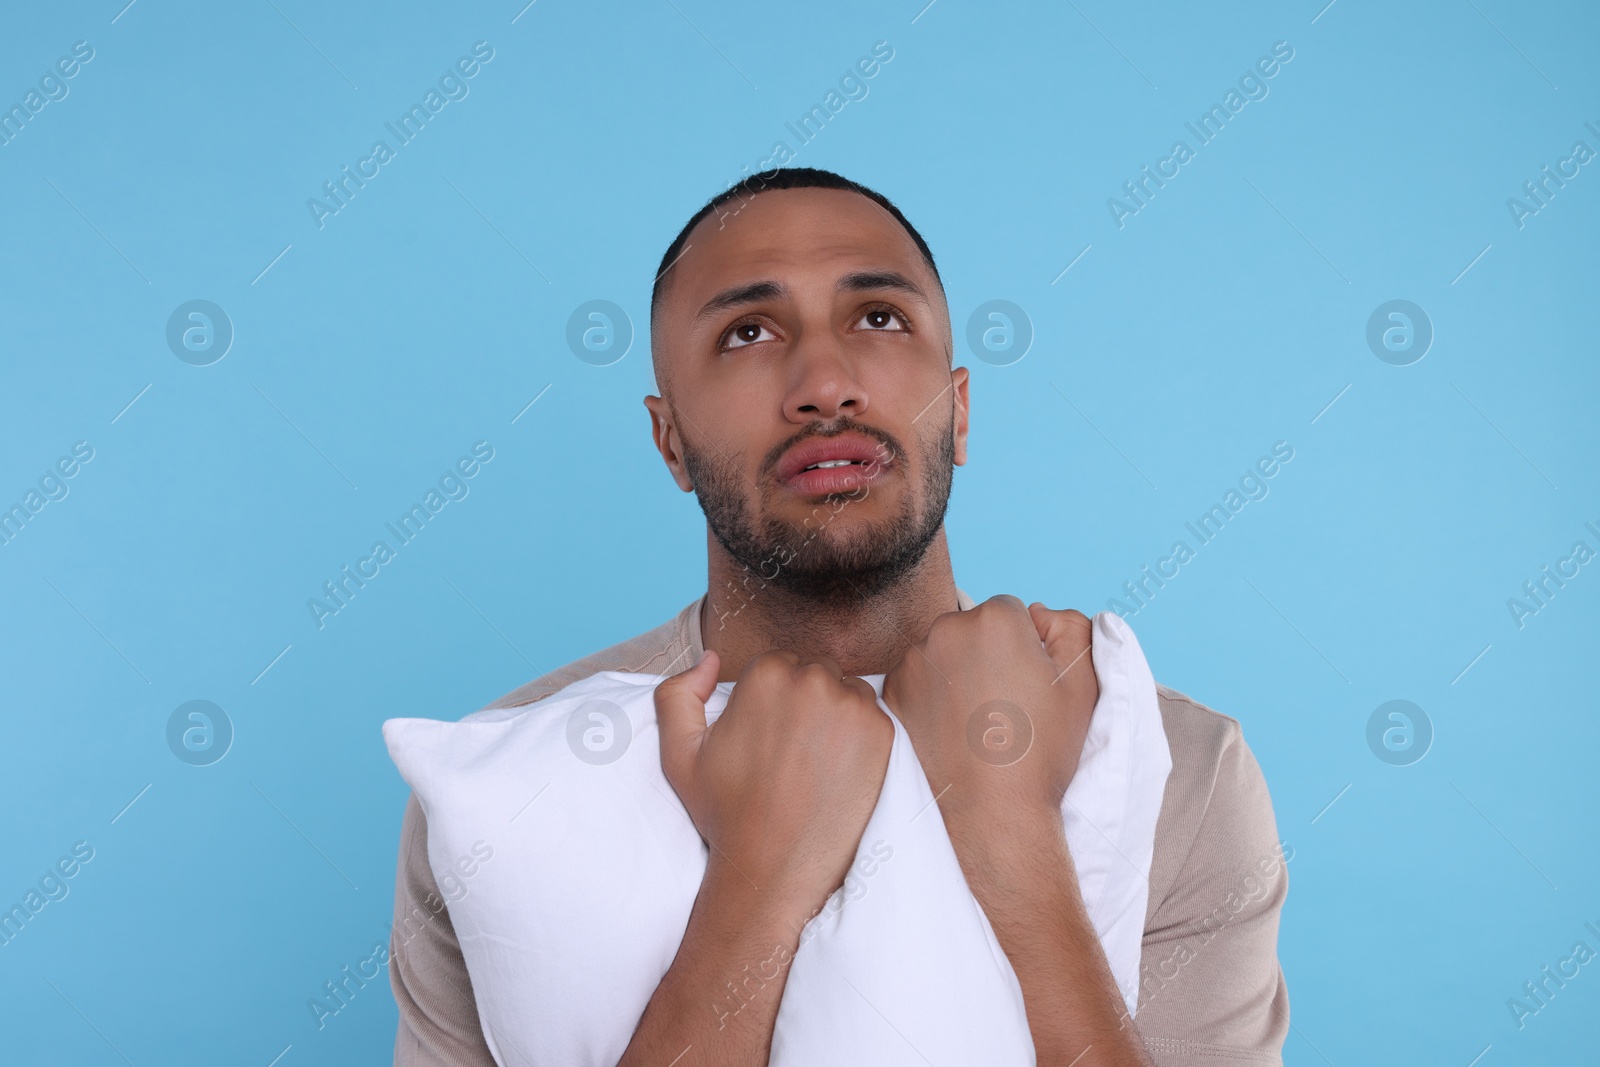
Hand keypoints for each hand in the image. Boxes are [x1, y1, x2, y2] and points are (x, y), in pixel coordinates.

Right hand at [655, 648, 893, 917]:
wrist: (772, 867)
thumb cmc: (725, 813)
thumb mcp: (679, 753)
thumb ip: (678, 694)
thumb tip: (711, 661)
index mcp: (767, 674)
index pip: (781, 666)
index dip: (774, 702)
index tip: (769, 738)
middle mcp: (813, 680)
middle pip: (817, 674)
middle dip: (807, 703)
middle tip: (792, 753)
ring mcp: (852, 706)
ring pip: (848, 692)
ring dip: (836, 716)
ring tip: (815, 763)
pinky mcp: (882, 733)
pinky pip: (874, 717)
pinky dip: (861, 738)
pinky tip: (839, 771)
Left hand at [882, 595, 1098, 835]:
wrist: (995, 809)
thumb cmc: (1044, 747)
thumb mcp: (1082, 680)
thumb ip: (1070, 625)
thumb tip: (1037, 614)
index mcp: (996, 619)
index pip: (1011, 611)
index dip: (1025, 646)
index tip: (1027, 682)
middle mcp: (947, 629)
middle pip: (973, 626)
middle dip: (988, 652)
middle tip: (1005, 702)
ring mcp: (914, 660)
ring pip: (944, 650)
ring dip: (959, 669)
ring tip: (979, 717)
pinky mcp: (893, 690)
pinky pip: (919, 676)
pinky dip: (933, 692)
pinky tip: (954, 725)